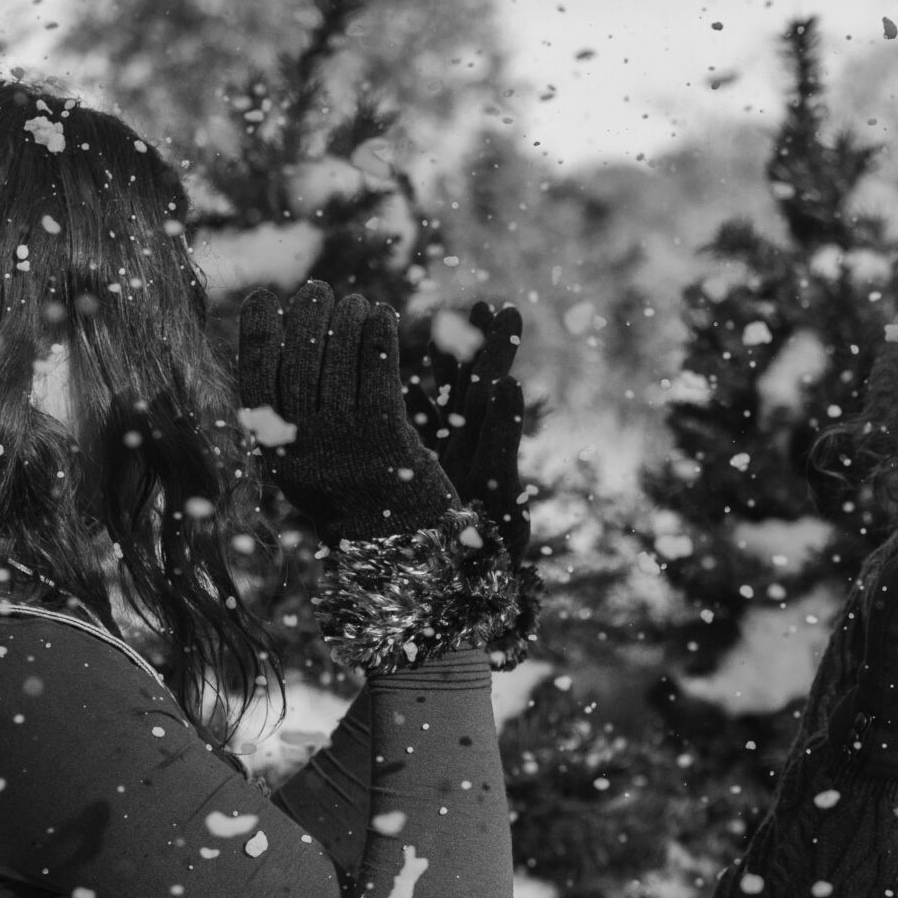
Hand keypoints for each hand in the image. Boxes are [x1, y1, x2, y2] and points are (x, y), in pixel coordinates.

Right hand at [237, 282, 457, 542]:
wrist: (397, 546)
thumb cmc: (348, 495)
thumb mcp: (303, 464)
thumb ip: (288, 420)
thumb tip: (280, 351)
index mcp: (276, 449)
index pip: (256, 377)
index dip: (257, 332)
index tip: (264, 297)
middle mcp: (305, 443)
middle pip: (298, 361)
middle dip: (306, 316)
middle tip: (317, 290)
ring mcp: (346, 439)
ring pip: (339, 361)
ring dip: (346, 320)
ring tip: (354, 301)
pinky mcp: (388, 435)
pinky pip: (379, 372)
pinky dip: (378, 336)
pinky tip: (381, 315)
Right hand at [407, 301, 531, 556]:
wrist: (452, 595)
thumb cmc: (485, 546)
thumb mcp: (496, 487)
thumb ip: (501, 436)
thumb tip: (510, 382)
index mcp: (483, 443)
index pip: (492, 384)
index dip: (496, 346)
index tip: (506, 309)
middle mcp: (461, 447)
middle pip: (467, 386)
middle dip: (471, 345)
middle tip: (479, 303)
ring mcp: (436, 460)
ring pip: (436, 404)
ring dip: (437, 367)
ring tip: (438, 327)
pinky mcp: (411, 476)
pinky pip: (406, 432)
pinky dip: (400, 406)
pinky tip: (387, 378)